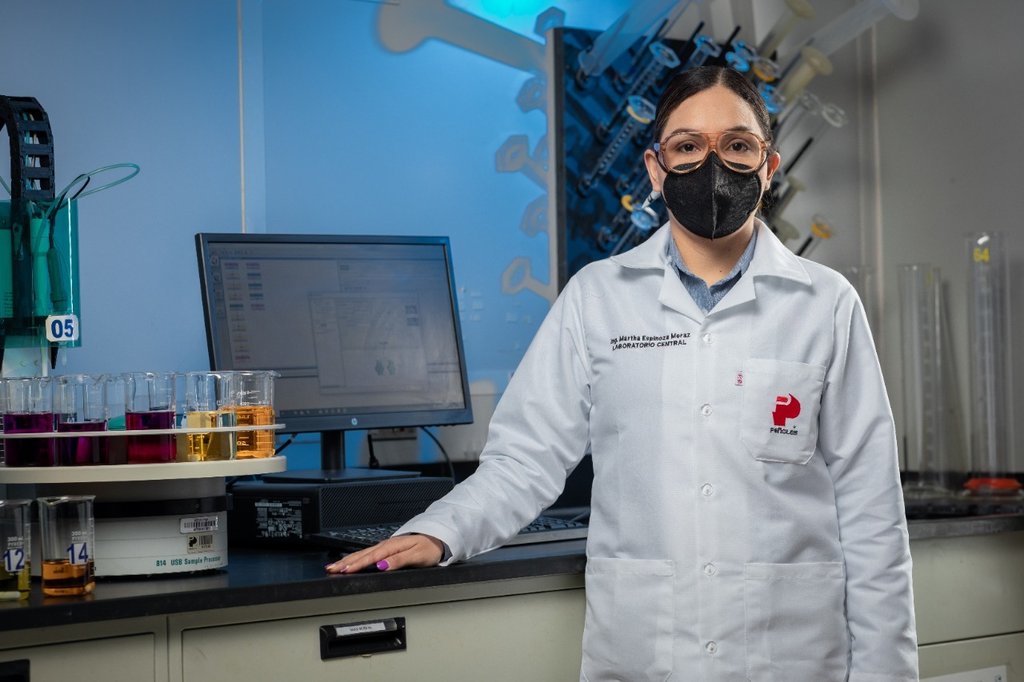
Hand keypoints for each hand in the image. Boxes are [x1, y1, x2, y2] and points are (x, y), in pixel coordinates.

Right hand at [325, 533, 443, 573]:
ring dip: (348, 560)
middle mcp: (387, 545)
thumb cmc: (430, 548)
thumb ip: (399, 561)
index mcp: (392, 546)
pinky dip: (356, 558)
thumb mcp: (417, 556)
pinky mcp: (387, 549)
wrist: (438, 539)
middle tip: (330, 569)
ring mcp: (386, 547)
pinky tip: (350, 561)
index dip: (356, 565)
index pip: (370, 557)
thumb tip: (382, 565)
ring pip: (363, 553)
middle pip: (362, 555)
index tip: (343, 571)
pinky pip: (368, 553)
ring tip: (334, 566)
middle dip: (345, 562)